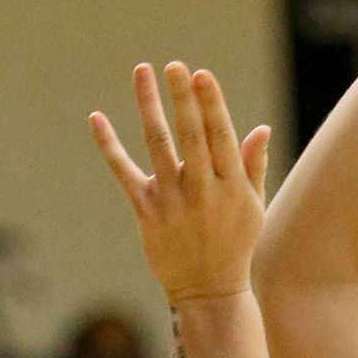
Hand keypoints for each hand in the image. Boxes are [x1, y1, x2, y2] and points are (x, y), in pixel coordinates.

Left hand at [90, 63, 270, 304]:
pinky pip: (124, 173)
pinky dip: (109, 145)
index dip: (211, 105)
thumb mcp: (252, 206)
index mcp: (232, 186)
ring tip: (143, 71)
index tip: (201, 75)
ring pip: (159, 146)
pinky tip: (97, 117)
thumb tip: (260, 129)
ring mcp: (173, 202)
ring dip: (149, 106)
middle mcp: (203, 191)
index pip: (221, 137)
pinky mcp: (147, 213)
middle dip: (183, 99)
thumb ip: (253, 166)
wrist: (208, 291)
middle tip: (175, 65)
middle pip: (191, 136)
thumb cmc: (234, 243)